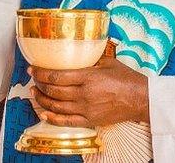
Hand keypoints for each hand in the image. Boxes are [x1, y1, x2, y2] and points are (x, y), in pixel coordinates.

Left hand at [29, 55, 148, 127]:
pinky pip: (66, 121)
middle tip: (33, 79)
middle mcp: (84, 94)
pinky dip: (53, 117)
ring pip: (56, 106)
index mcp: (88, 77)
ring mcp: (86, 109)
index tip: (33, 69)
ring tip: (35, 93)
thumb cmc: (127, 79)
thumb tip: (77, 53)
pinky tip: (44, 112)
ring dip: (42, 100)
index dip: (41, 73)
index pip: (57, 76)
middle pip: (53, 91)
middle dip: (39, 84)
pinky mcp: (90, 120)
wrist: (141, 99)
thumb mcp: (108, 62)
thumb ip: (90, 59)